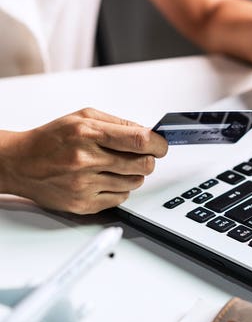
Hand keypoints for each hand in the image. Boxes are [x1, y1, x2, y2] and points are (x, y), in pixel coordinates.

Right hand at [0, 108, 167, 213]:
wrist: (20, 163)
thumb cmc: (51, 139)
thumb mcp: (83, 117)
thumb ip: (118, 123)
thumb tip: (147, 133)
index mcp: (88, 133)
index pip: (139, 140)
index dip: (159, 144)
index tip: (162, 145)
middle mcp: (86, 160)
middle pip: (142, 165)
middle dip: (149, 160)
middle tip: (143, 156)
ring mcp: (85, 185)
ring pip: (134, 183)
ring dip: (134, 174)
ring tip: (119, 166)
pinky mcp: (83, 204)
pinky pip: (120, 198)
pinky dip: (121, 188)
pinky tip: (108, 179)